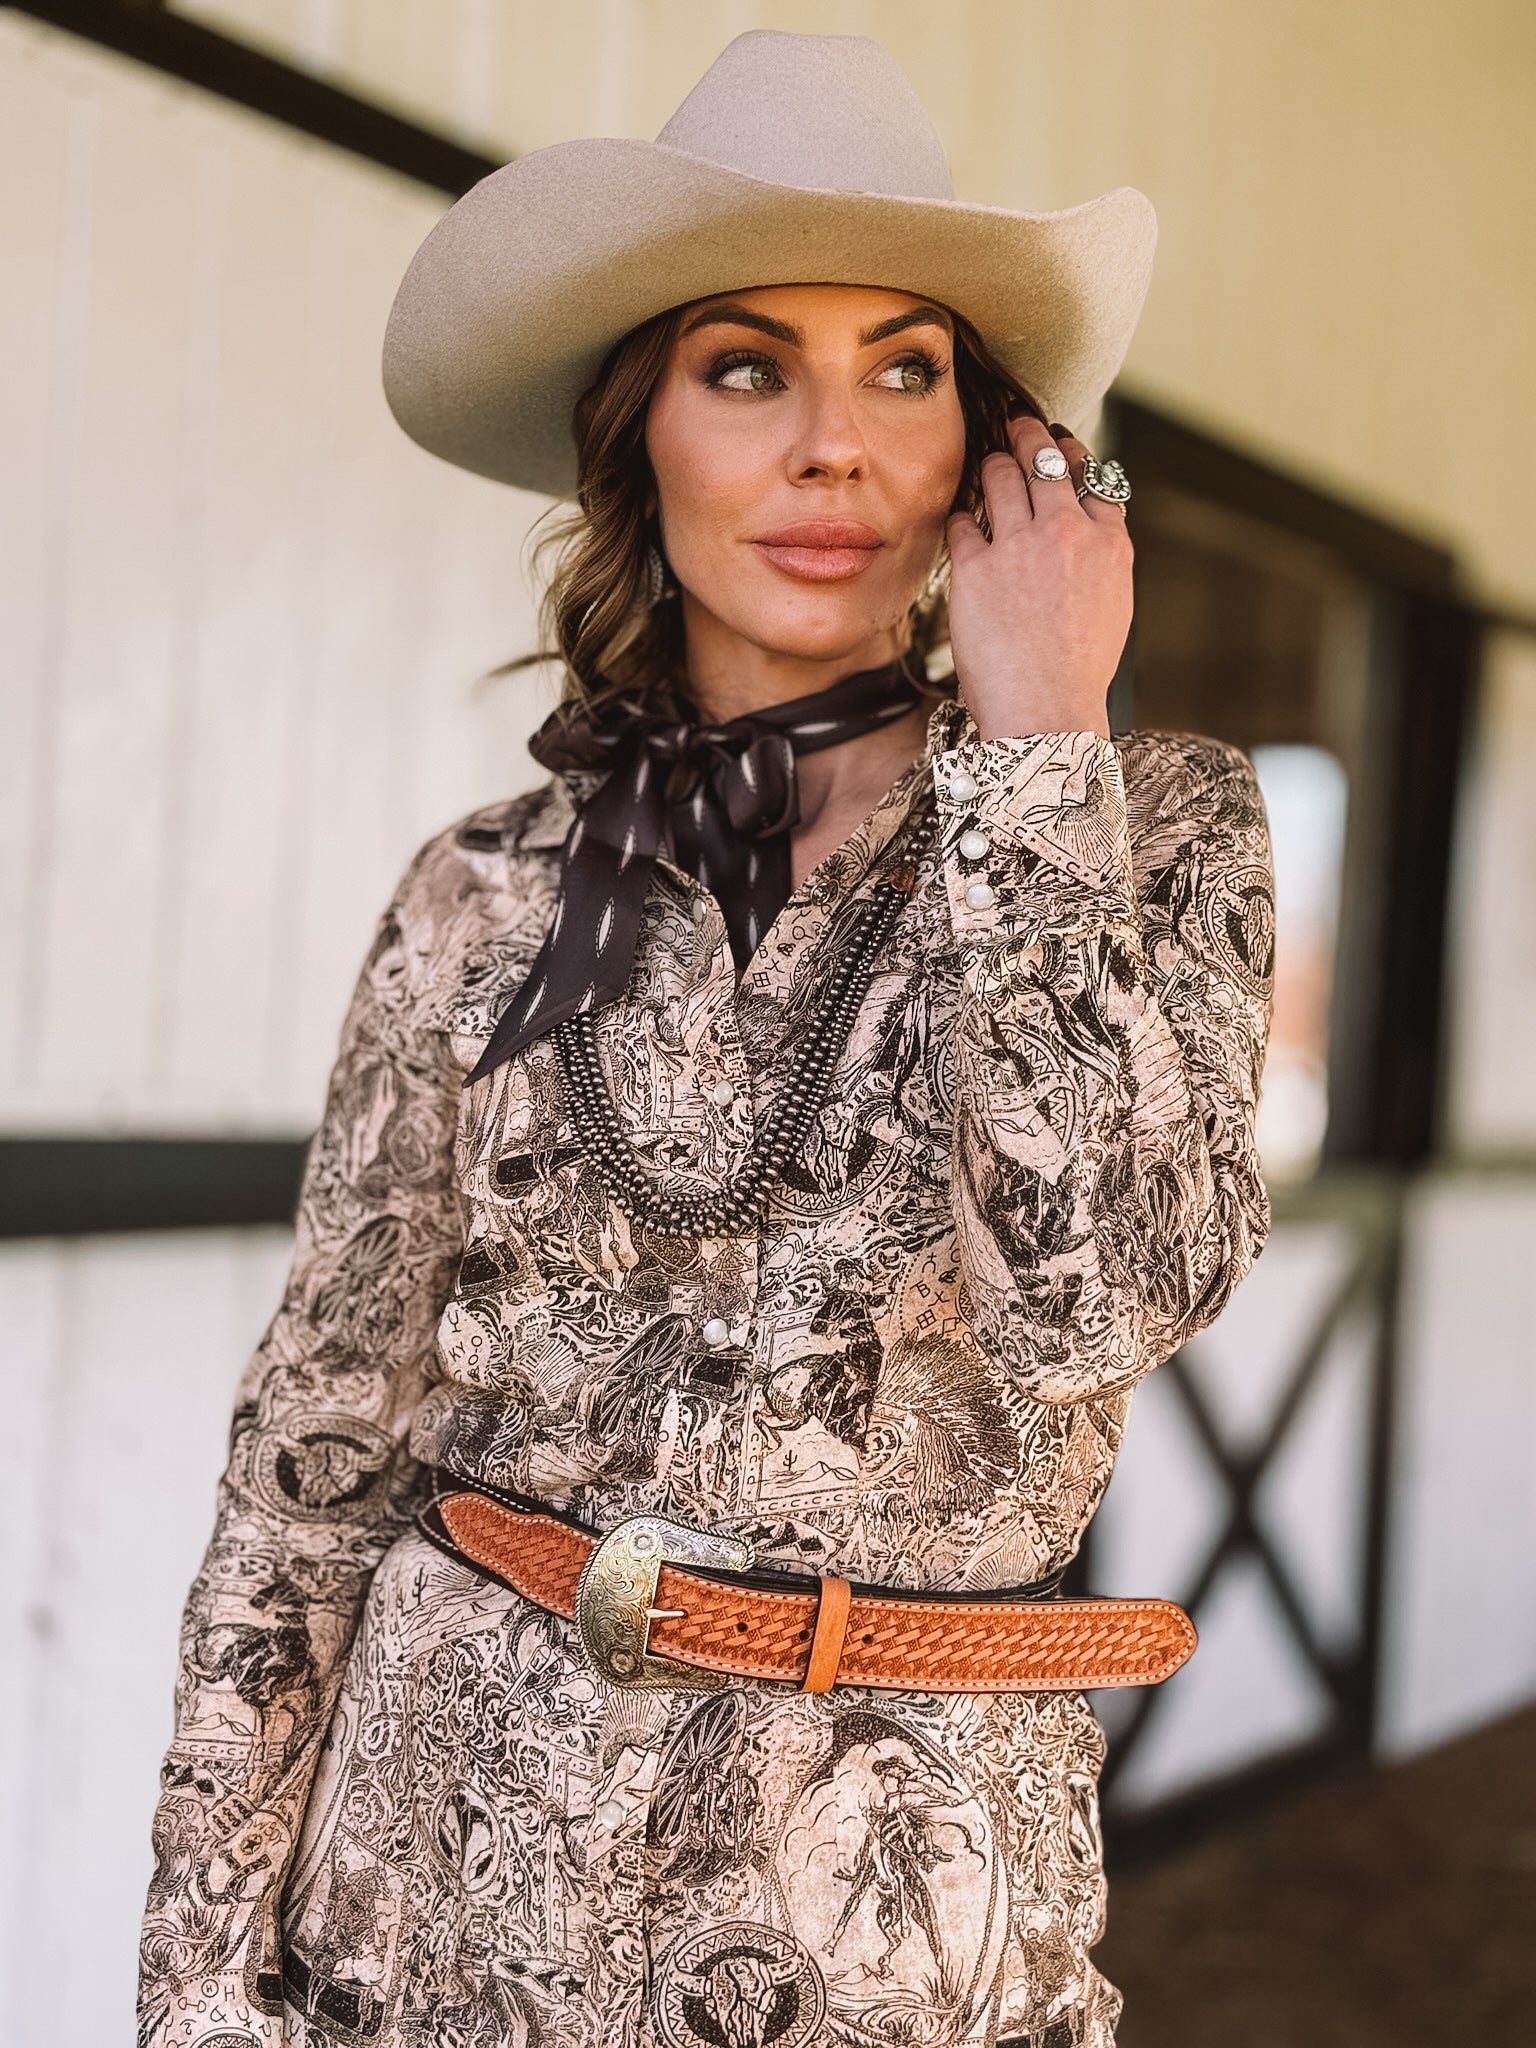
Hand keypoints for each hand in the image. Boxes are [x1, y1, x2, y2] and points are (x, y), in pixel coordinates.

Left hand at [945, 415, 1132, 741]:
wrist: (1046, 711)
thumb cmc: (1078, 672)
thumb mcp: (1113, 605)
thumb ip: (1102, 555)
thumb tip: (1086, 523)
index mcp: (1109, 544)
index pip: (1093, 476)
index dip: (1074, 453)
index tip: (1060, 443)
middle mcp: (1067, 534)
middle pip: (1045, 460)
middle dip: (1028, 435)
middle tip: (1017, 423)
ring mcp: (1019, 546)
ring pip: (1000, 475)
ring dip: (992, 465)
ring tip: (987, 463)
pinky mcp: (975, 567)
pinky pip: (960, 521)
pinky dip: (961, 518)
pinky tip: (960, 523)